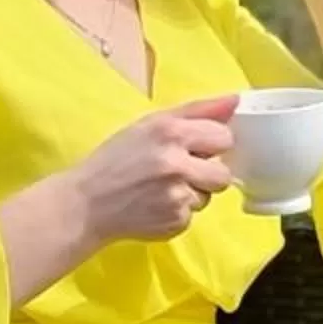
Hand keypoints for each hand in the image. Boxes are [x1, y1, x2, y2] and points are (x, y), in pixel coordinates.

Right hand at [67, 94, 241, 245]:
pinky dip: (178, 212)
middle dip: (207, 173)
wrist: (87, 204)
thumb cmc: (117, 159)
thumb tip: (235, 100)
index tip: (196, 148)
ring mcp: (177, 197)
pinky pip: (192, 216)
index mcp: (171, 132)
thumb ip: (197, 111)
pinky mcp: (175, 223)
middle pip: (223, 173)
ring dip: (191, 193)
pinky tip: (155, 205)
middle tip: (180, 171)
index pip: (224, 137)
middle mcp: (176, 164)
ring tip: (161, 189)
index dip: (211, 144)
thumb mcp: (151, 123)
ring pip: (208, 196)